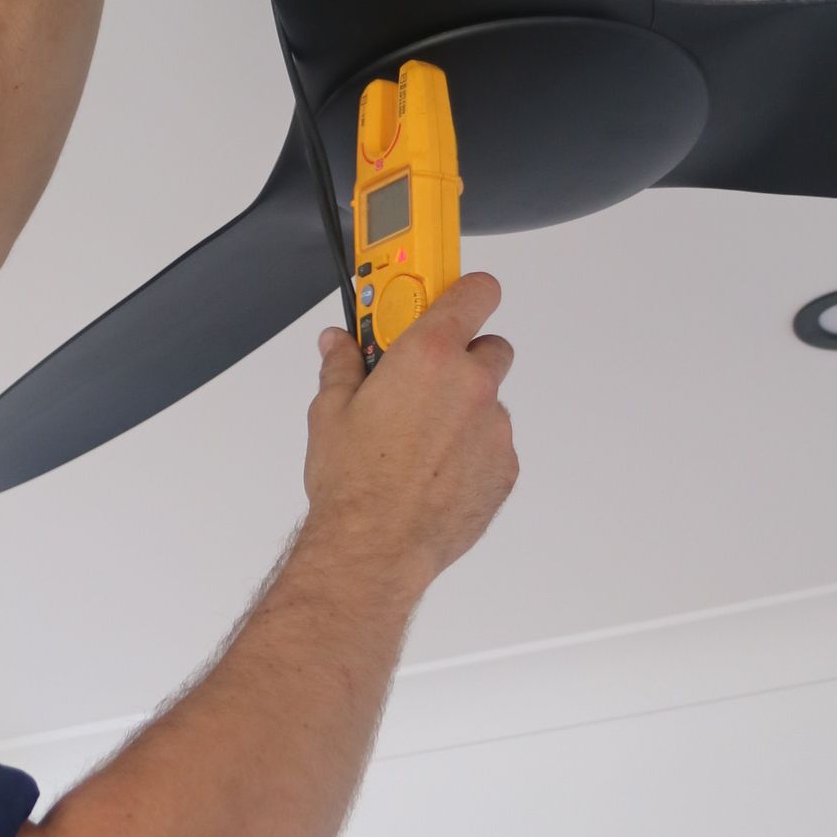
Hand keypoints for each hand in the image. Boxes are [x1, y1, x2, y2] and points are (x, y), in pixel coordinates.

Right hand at [298, 272, 517, 592]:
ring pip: (490, 402)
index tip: (452, 294)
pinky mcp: (505, 469)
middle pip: (490, 346)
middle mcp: (472, 384)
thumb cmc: (354, 481)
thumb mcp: (330, 411)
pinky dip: (472, 450)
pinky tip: (434, 472)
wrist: (375, 546)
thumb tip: (338, 345)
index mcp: (429, 355)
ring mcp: (495, 428)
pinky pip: (494, 445)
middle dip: (462, 357)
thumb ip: (343, 366)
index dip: (466, 289)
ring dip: (465, 410)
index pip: (474, 292)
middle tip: (424, 380)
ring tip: (420, 441)